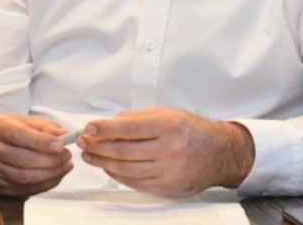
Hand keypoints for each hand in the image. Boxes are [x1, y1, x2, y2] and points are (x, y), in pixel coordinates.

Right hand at [0, 114, 73, 195]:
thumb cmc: (11, 133)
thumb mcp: (25, 122)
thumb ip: (45, 127)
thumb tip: (64, 135)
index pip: (19, 136)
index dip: (42, 142)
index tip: (61, 145)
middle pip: (22, 159)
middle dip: (50, 160)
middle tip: (67, 156)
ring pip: (24, 177)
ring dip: (50, 174)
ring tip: (65, 166)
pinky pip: (24, 189)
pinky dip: (44, 184)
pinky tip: (56, 176)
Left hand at [78, 107, 254, 197]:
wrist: (218, 154)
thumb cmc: (191, 131)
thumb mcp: (167, 114)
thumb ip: (137, 118)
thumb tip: (109, 125)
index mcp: (169, 126)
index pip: (128, 128)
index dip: (105, 129)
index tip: (89, 128)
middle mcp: (169, 149)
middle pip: (123, 150)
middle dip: (98, 146)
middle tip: (84, 141)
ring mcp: (168, 171)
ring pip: (126, 168)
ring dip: (103, 162)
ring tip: (90, 155)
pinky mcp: (167, 188)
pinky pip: (135, 182)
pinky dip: (117, 175)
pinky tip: (108, 167)